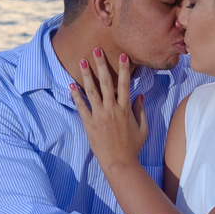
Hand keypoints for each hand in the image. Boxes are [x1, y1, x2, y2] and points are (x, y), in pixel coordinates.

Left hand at [70, 49, 147, 174]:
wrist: (120, 163)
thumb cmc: (133, 146)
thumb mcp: (143, 128)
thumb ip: (140, 110)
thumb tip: (140, 96)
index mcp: (125, 108)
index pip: (125, 84)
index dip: (123, 69)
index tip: (122, 55)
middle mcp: (112, 109)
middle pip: (106, 82)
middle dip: (101, 65)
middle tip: (96, 50)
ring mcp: (99, 116)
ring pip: (92, 91)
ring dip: (86, 75)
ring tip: (81, 61)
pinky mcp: (89, 123)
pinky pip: (81, 107)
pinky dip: (76, 96)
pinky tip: (71, 85)